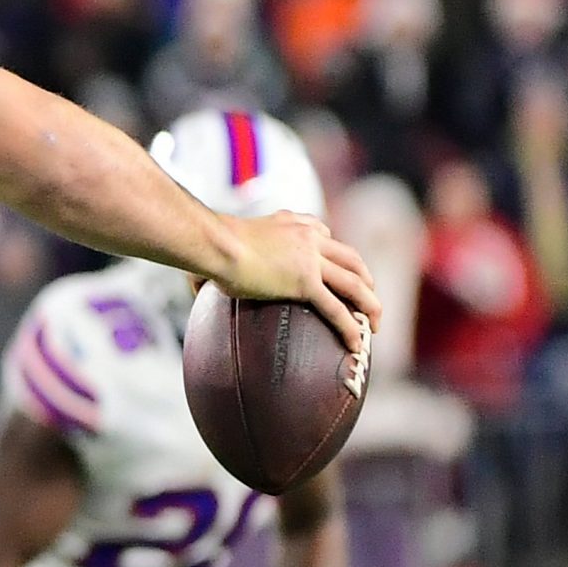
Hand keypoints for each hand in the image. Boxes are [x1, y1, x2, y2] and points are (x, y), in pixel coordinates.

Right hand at [209, 211, 381, 355]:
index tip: (336, 266)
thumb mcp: (222, 243)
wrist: (214, 242)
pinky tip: (356, 343)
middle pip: (351, 258)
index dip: (335, 252)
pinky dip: (350, 327)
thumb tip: (193, 286)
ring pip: (354, 283)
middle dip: (365, 279)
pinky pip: (336, 308)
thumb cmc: (207, 244)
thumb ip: (220, 259)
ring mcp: (310, 259)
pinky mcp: (305, 282)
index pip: (323, 233)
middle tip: (368, 298)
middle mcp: (307, 237)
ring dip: (370, 304)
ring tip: (374, 324)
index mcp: (290, 223)